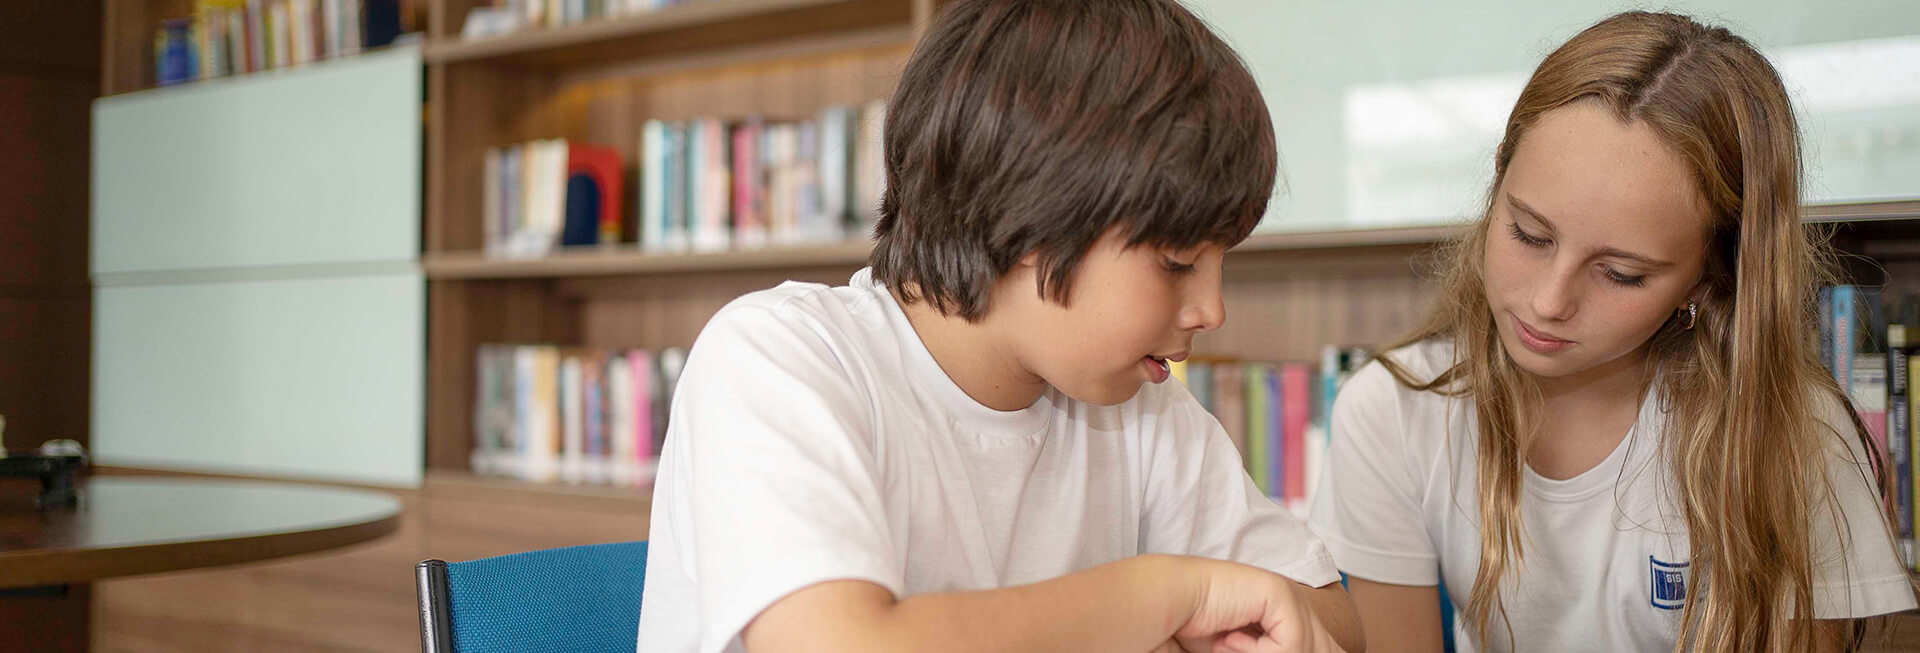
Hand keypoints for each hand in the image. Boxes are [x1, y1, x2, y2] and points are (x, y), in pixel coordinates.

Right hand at [1171, 559, 1343, 652]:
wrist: (1162, 606)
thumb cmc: (1189, 634)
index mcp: (1282, 617)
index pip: (1323, 647)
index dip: (1316, 652)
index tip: (1236, 645)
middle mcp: (1291, 605)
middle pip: (1326, 648)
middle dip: (1286, 652)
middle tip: (1231, 644)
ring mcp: (1287, 596)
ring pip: (1306, 651)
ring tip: (1225, 645)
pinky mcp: (1280, 594)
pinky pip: (1292, 643)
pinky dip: (1257, 652)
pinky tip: (1227, 639)